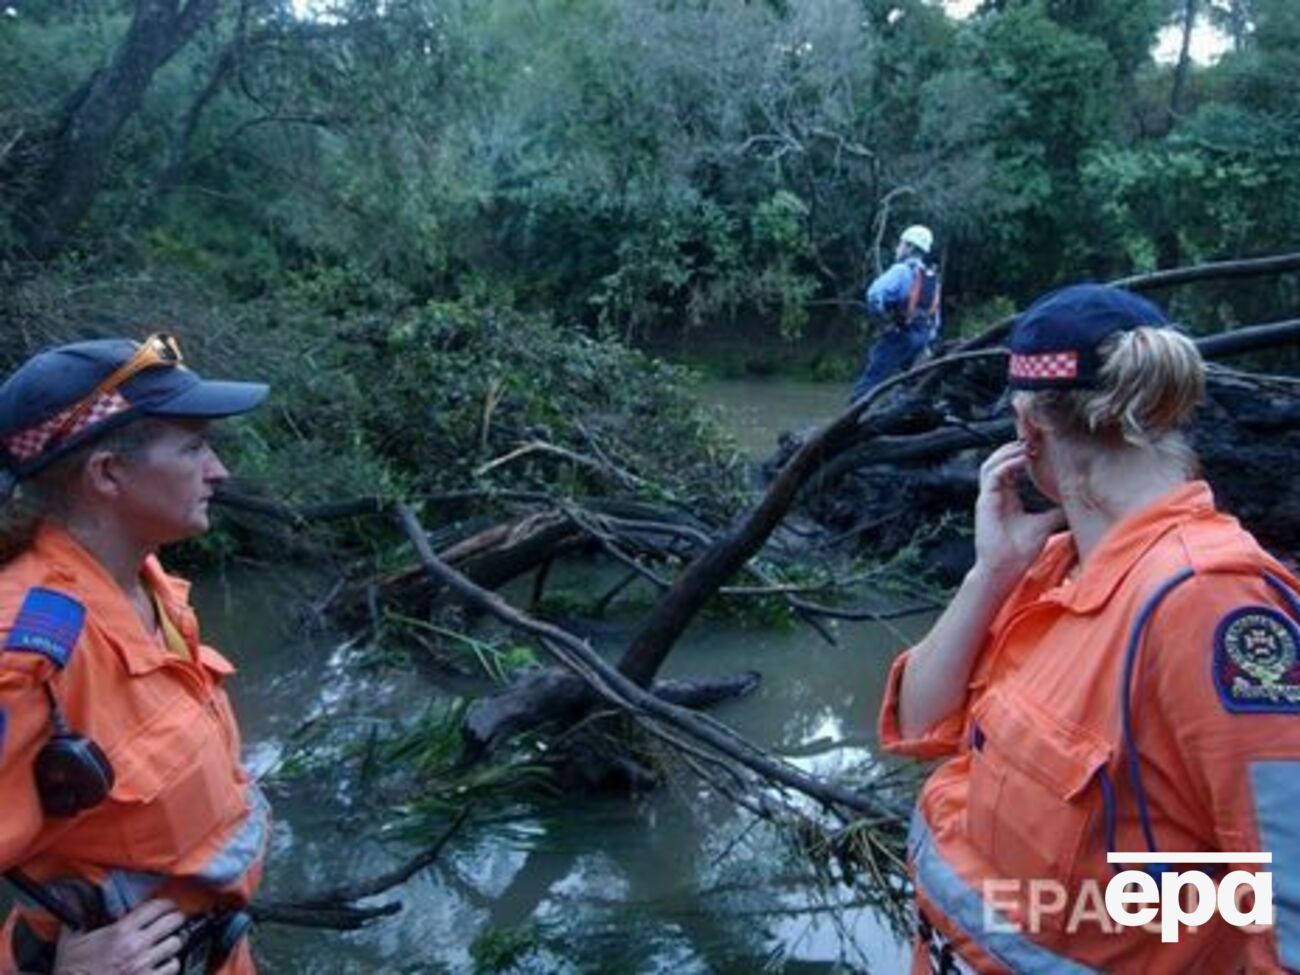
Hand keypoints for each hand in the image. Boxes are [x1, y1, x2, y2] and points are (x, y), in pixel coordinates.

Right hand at [53, 899, 185, 974]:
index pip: (156, 906)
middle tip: (172, 920)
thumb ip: (79, 916)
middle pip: (174, 921)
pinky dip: (170, 963)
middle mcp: (136, 946)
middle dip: (175, 919)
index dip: (166, 903)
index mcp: (120, 931)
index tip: (168, 905)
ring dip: (172, 942)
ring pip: (176, 944)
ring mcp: (143, 965)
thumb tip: (76, 897)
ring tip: (166, 942)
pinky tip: (163, 962)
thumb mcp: (70, 939)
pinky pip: (173, 967)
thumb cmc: (70, 971)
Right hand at [973, 441, 1065, 586]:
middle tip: (1033, 441)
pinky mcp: (984, 502)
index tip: (1039, 447)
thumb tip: (1077, 503)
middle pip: (997, 461)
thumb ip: (1057, 511)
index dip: (1020, 455)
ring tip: (1026, 446)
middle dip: (1013, 448)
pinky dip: (1007, 465)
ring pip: (990, 464)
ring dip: (1007, 453)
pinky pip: (993, 475)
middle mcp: (994, 495)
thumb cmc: (1022, 550)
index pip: (1008, 468)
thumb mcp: (1046, 524)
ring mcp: (987, 498)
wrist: (1007, 568)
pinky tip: (1023, 459)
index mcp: (1006, 497)